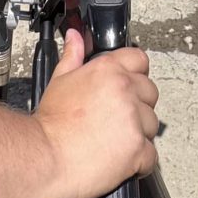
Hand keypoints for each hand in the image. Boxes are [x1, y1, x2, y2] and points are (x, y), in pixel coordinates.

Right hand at [32, 29, 159, 197]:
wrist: (46, 158)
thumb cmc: (51, 123)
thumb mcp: (59, 81)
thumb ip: (73, 55)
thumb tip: (75, 37)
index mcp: (108, 70)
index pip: (140, 59)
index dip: (135, 73)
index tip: (129, 86)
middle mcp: (125, 89)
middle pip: (150, 92)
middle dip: (138, 105)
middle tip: (117, 118)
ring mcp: (134, 118)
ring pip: (152, 123)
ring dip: (139, 133)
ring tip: (115, 141)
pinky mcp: (138, 147)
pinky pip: (151, 154)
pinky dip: (140, 160)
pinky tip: (121, 159)